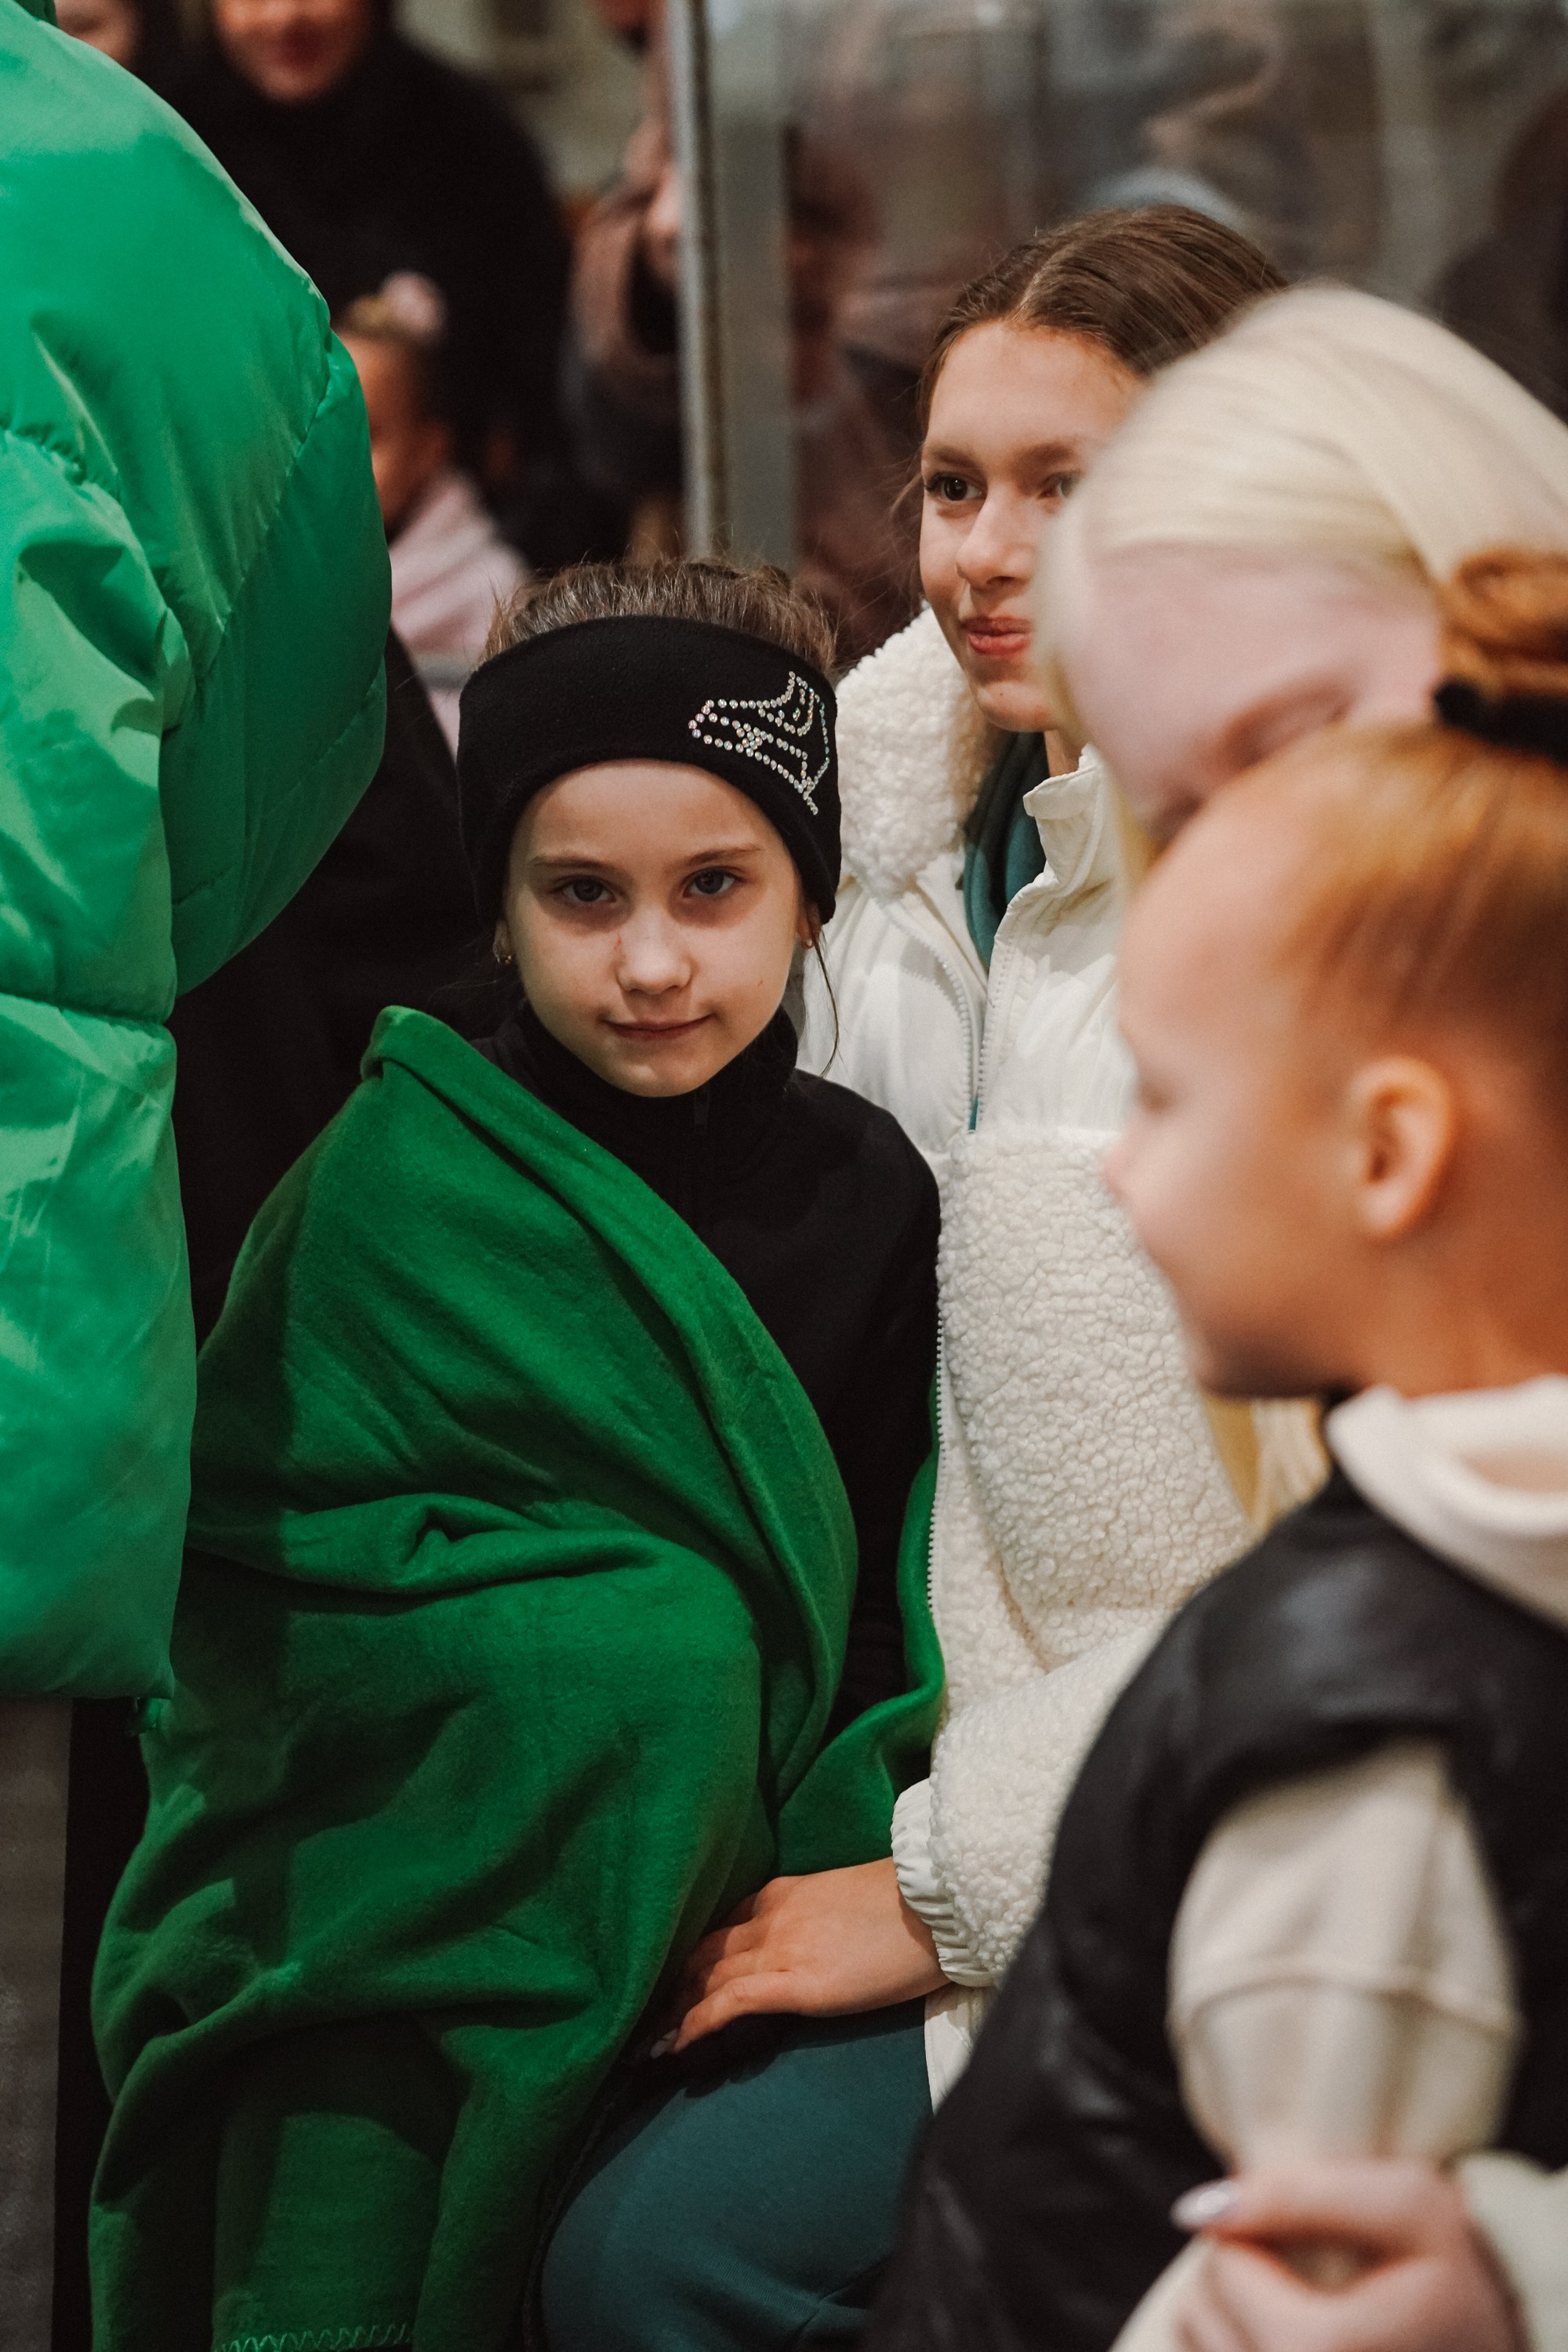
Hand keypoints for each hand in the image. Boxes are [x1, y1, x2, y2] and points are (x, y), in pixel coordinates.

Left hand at [664, 1859, 946, 2051]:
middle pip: (704, 1952)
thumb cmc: (908, 1906)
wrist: (936, 1902)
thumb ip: (814, 1922)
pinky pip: (730, 2003)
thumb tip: (807, 1949)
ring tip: (649, 2040)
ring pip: (707, 1978)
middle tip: (647, 2016)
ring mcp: (779, 1948)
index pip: (722, 1927)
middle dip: (673, 1985)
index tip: (674, 1982)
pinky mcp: (796, 1983)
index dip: (695, 1958)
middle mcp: (769, 1916)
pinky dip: (696, 2023)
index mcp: (783, 1893)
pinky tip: (676, 2044)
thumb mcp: (846, 1904)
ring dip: (674, 2009)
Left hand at [1172, 2162, 1524, 2351]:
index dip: (1254, 2231)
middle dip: (1239, 2274)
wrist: (1501, 2348)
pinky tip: (1290, 2337)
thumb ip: (1299, 2195)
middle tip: (1305, 2271)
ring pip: (1198, 2344)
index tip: (1303, 2235)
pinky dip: (1240, 2342)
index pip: (1223, 2267)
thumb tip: (1196, 2210)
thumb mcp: (1408, 2205)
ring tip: (1301, 2305)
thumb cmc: (1459, 2277)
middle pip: (1200, 2313)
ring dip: (1233, 2312)